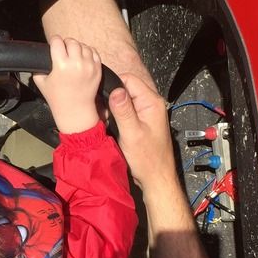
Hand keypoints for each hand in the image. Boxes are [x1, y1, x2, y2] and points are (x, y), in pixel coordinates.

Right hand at [34, 36, 101, 133]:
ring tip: (72, 55)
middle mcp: (76, 64)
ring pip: (83, 45)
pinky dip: (87, 52)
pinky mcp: (97, 69)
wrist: (75, 109)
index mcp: (61, 65)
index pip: (57, 41)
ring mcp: (89, 66)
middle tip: (63, 50)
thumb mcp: (41, 82)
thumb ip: (37, 68)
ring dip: (77, 47)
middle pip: (71, 41)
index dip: (53, 41)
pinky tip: (82, 58)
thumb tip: (39, 58)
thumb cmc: (57, 97)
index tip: (53, 45)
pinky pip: (93, 52)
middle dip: (66, 43)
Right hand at [107, 74, 179, 199]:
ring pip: (124, 99)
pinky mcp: (141, 121)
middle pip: (126, 88)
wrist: (155, 178)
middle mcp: (151, 104)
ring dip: (113, 108)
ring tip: (107, 121)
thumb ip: (123, 111)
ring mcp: (146, 112)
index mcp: (151, 103)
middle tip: (103, 114)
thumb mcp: (132, 134)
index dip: (113, 86)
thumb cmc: (147, 160)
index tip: (102, 99)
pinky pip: (126, 110)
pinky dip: (116, 115)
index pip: (128, 79)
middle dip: (111, 97)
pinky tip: (112, 125)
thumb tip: (115, 90)